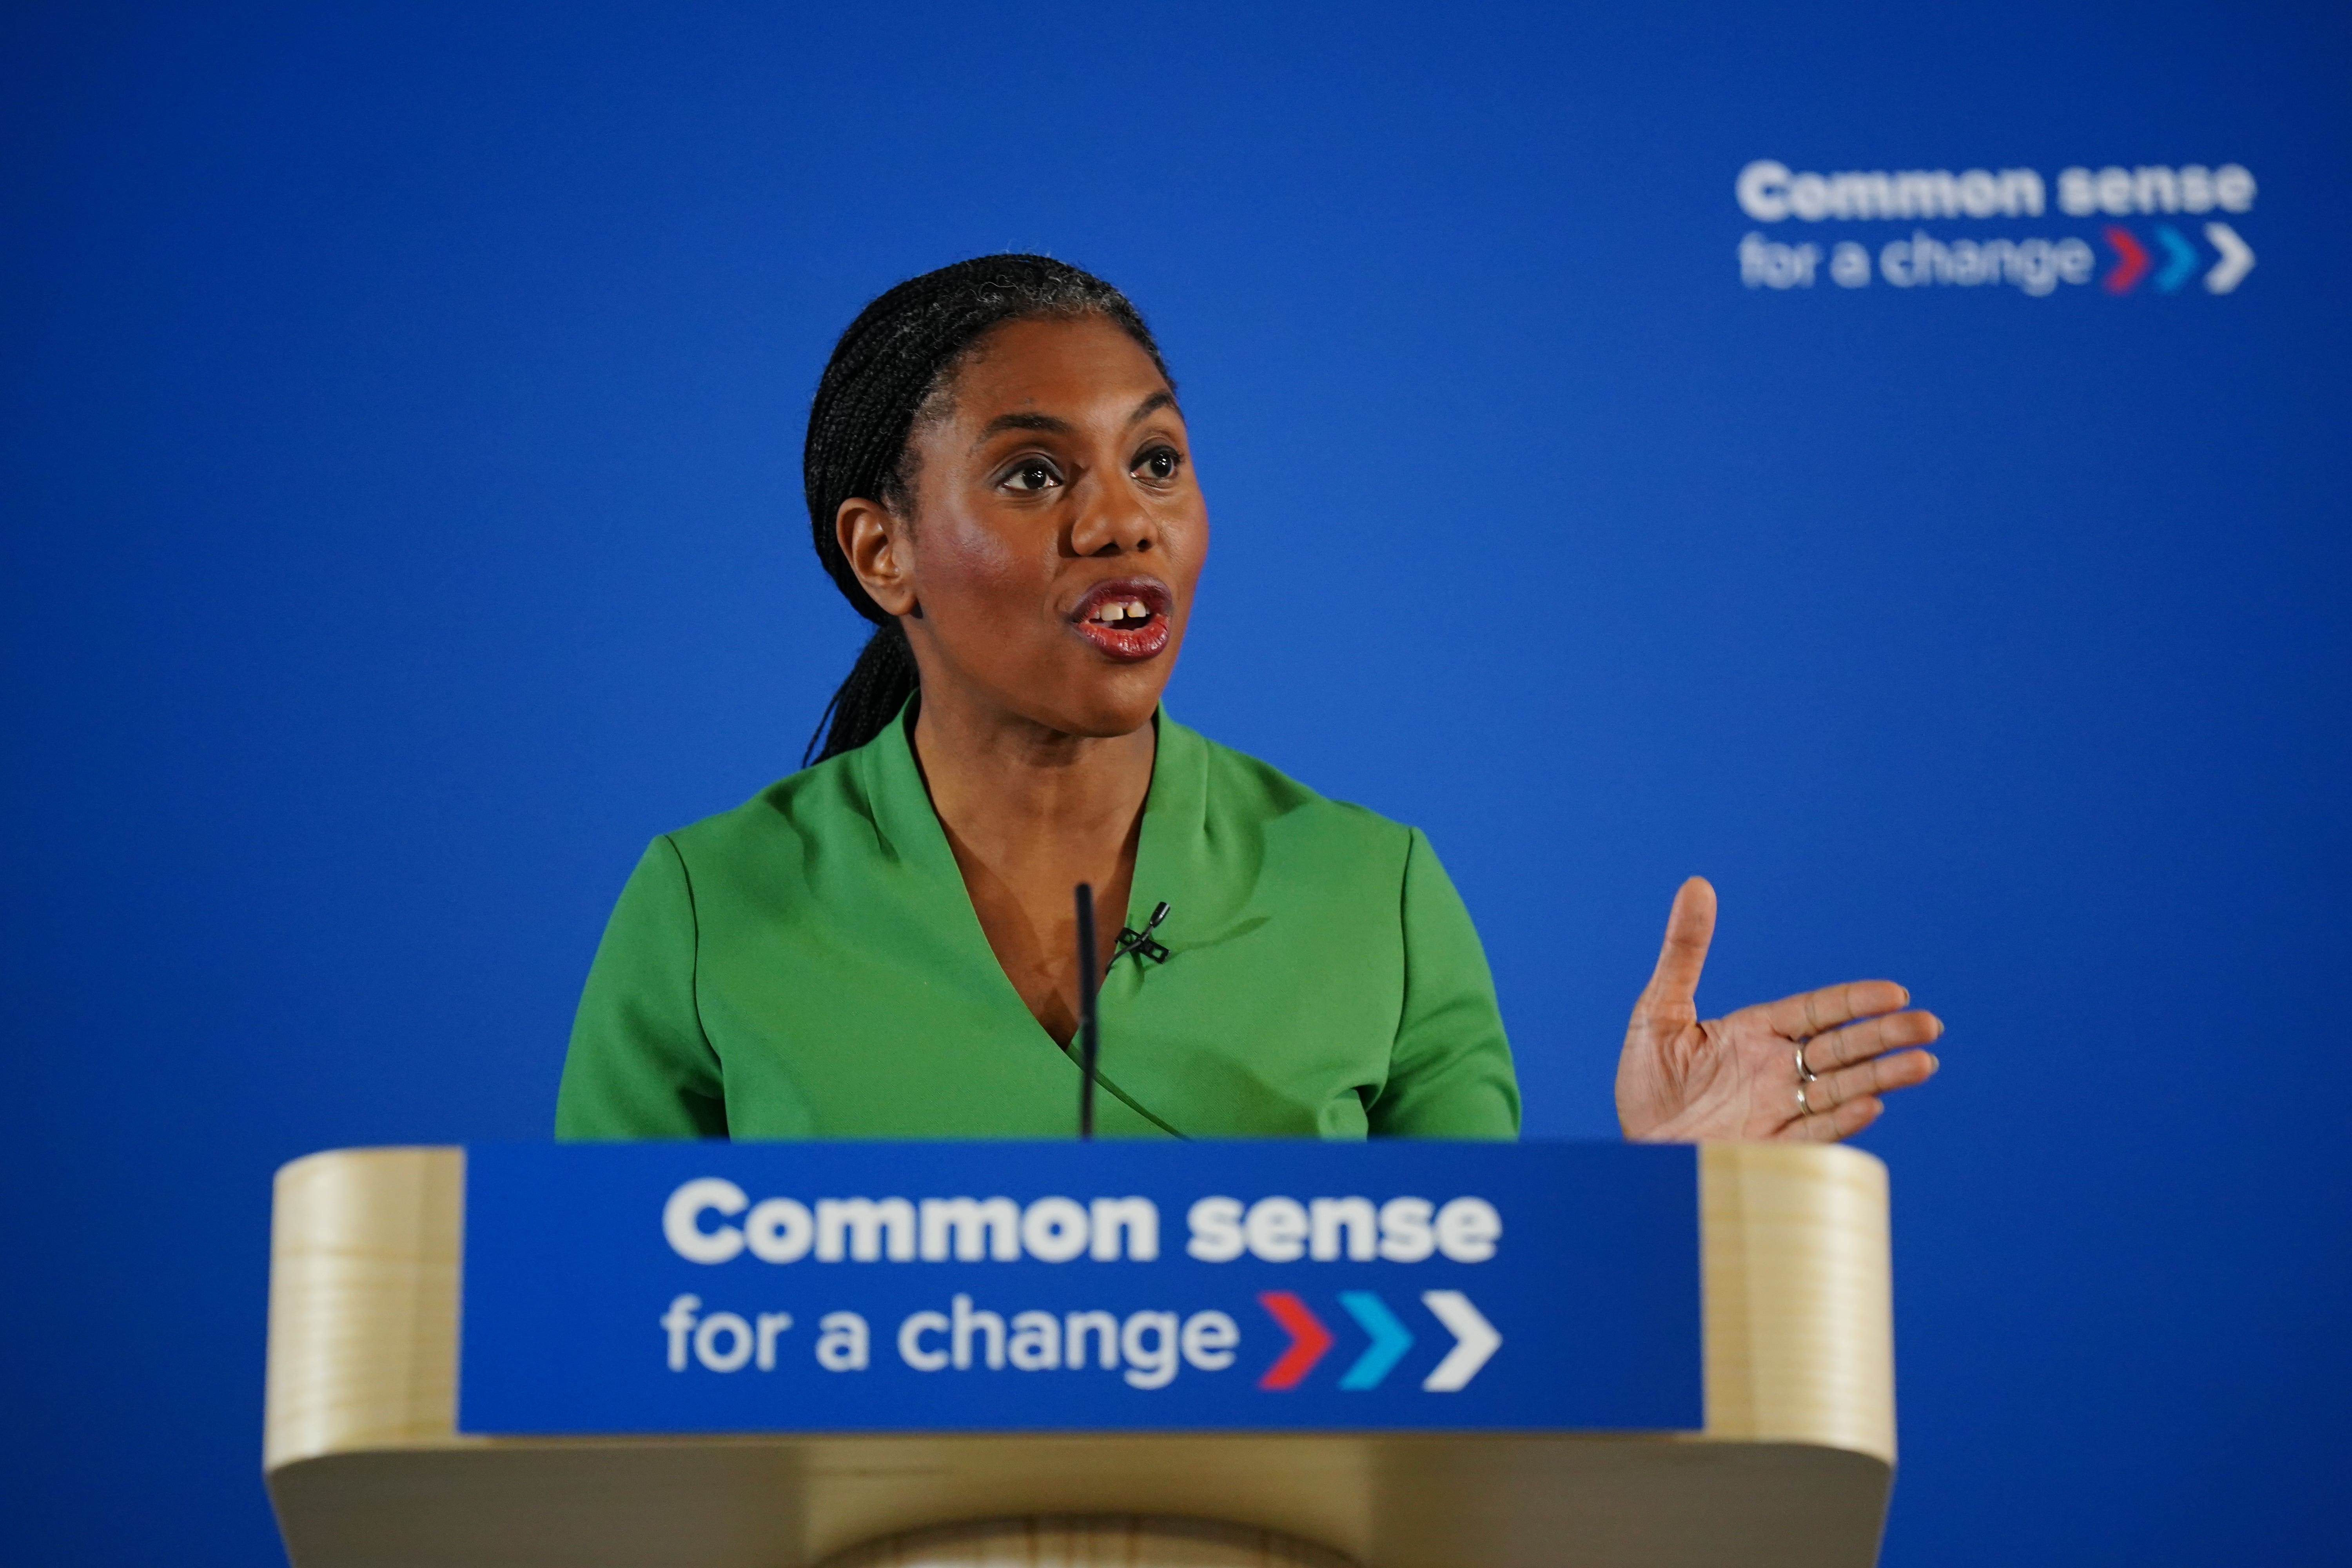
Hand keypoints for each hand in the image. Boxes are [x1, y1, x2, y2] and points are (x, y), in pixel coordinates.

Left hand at [1616, 877, 1941, 1142]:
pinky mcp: (1770, 1149)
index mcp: (1755, 1033)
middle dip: (1885, 1036)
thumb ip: (1684, 952)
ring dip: (1881, 1076)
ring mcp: (1778, 1111)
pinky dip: (1841, 1121)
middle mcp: (1775, 1070)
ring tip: (1922, 1063)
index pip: (1816, 1010)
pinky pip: (1813, 1133)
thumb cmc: (1645, 1082)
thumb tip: (1696, 885)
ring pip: (1841, 1088)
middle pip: (1841, 1048)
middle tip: (1929, 1025)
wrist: (1631, 1148)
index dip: (1854, 1001)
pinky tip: (1870, 1106)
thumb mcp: (1659, 1010)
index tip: (1894, 993)